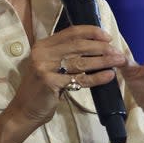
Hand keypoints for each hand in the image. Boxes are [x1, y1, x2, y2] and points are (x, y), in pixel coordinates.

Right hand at [4, 25, 125, 127]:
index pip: (71, 32)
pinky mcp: (50, 82)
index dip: (91, 32)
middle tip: (117, 52)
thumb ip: (65, 55)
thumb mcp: (49, 66)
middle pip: (78, 46)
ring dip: (103, 61)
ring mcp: (45, 67)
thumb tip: (96, 47)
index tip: (107, 36)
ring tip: (118, 62)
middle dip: (101, 48)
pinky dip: (97, 78)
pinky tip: (108, 76)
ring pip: (81, 62)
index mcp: (43, 45)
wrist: (25, 110)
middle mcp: (43, 53)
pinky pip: (80, 79)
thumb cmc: (41, 89)